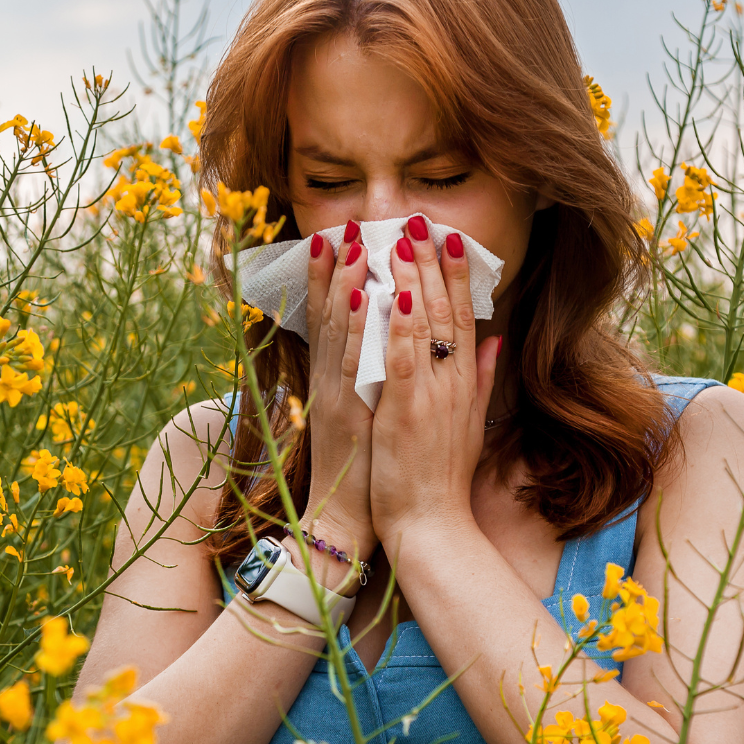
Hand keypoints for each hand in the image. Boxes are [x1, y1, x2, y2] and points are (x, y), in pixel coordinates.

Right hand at [299, 221, 378, 565]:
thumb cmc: (373, 474)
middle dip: (338, 266)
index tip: (351, 237)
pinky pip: (351, 363)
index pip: (342, 319)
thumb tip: (410, 347)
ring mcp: (337, 396)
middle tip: (346, 221)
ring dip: (341, 281)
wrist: (351, 522)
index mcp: (344, 381)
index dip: (342, 276)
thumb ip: (392, 380)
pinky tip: (357, 296)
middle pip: (332, 314)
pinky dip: (353, 327)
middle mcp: (333, 382)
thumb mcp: (381, 417)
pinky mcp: (346, 414)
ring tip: (348, 241)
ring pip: (339, 329)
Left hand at [369, 214, 499, 550]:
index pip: (464, 317)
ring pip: (421, 326)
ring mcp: (430, 395)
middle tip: (419, 220)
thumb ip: (482, 379)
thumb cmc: (444, 477)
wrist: (433, 524)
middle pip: (444, 311)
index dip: (456, 275)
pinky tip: (385, 293)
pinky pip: (399, 359)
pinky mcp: (403, 412)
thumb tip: (495, 340)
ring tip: (397, 239)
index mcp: (465, 383)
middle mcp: (452, 382)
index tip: (448, 238)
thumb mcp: (470, 423)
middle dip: (430, 262)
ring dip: (408, 279)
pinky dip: (393, 326)